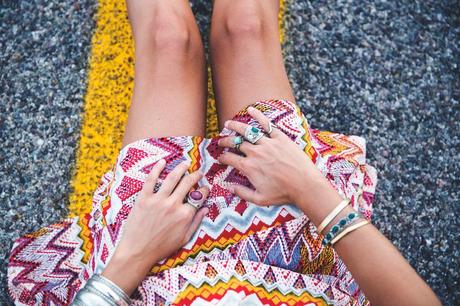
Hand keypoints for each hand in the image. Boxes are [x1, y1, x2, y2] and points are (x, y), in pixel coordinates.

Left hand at [102, 159, 208, 294]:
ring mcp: (158, 200)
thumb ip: (196, 222)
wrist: (137, 252)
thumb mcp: (184, 238)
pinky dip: (157, 169)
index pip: (199, 196)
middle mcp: (173, 204)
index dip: (205, 190)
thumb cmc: (161, 248)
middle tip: (198, 172)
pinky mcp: (144, 198)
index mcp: (185, 215)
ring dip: (181, 168)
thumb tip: (205, 209)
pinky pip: (151, 179)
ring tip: (185, 163)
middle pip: (188, 183)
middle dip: (196, 175)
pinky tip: (162, 162)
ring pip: (172, 177)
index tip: (205, 187)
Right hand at [218, 106, 339, 211]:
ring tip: (228, 124)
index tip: (220, 158)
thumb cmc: (284, 194)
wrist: (305, 185)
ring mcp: (268, 143)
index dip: (222, 157)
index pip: (230, 158)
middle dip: (225, 141)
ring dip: (236, 127)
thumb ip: (243, 193)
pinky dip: (258, 116)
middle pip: (236, 143)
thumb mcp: (260, 199)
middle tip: (220, 141)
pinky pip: (267, 124)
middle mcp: (255, 153)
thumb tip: (230, 187)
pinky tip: (250, 110)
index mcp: (249, 167)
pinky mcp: (280, 138)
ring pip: (247, 131)